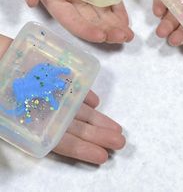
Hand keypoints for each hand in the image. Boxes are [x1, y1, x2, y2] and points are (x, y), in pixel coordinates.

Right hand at [0, 35, 124, 163]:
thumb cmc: (1, 84)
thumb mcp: (9, 116)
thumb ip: (25, 126)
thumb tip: (52, 139)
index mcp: (33, 126)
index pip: (61, 142)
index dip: (82, 150)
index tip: (102, 156)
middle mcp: (44, 113)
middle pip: (75, 128)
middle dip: (99, 136)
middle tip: (119, 143)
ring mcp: (49, 95)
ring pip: (77, 111)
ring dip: (97, 119)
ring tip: (115, 128)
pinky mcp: (52, 77)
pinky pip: (70, 88)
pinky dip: (84, 94)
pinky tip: (96, 102)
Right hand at [15, 0, 133, 43]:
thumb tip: (31, 1)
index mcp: (57, 2)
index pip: (71, 20)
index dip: (85, 29)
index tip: (100, 36)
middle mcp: (74, 2)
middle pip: (91, 21)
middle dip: (107, 31)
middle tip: (122, 37)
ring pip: (103, 14)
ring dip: (116, 25)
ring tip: (128, 34)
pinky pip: (111, 1)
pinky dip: (119, 11)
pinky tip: (126, 20)